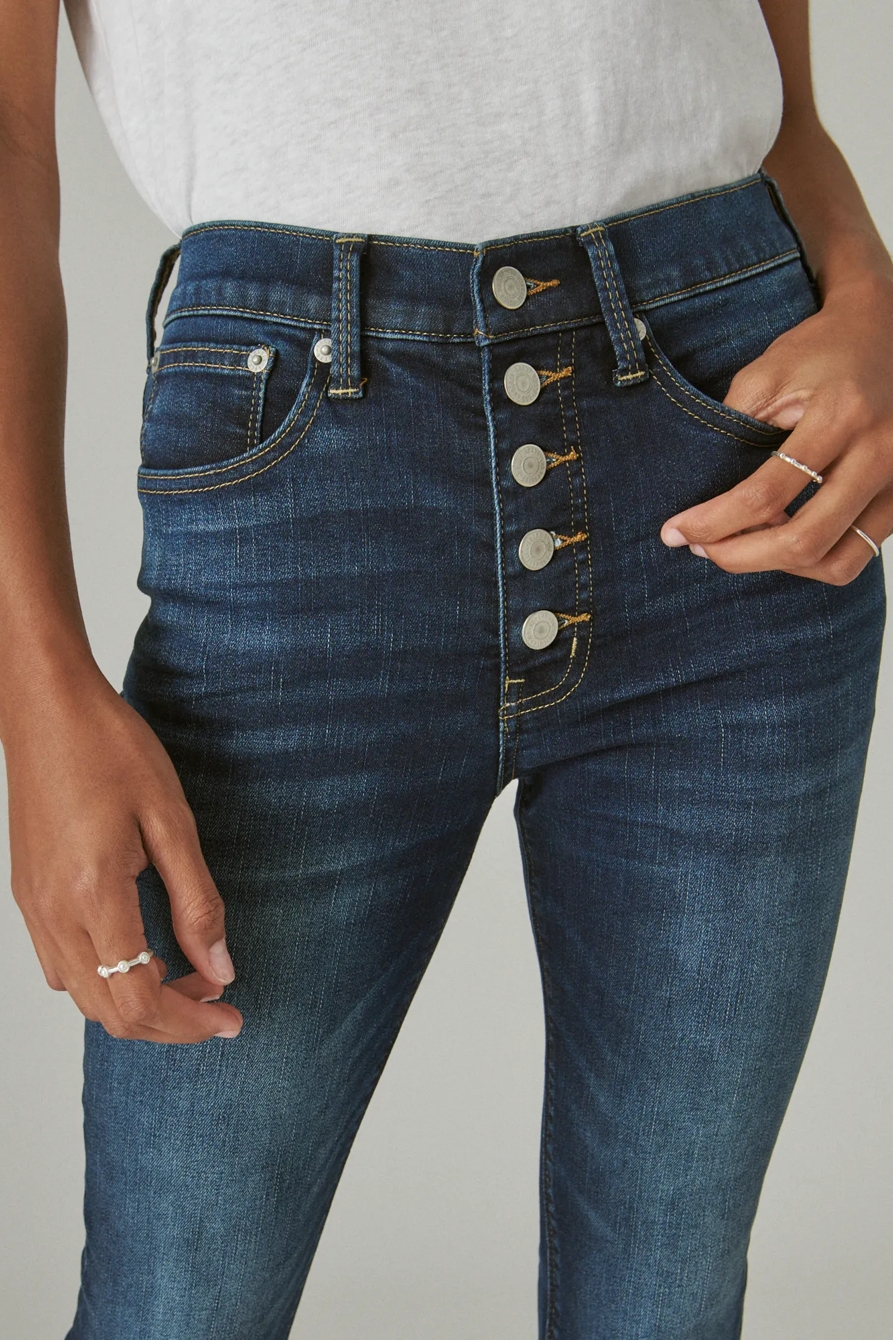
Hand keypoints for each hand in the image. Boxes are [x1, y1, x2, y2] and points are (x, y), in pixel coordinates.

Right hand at [5, 670, 242, 1042]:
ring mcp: (35, 909)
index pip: (141, 999)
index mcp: (93, 896)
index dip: (191, 1022)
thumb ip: (197, 902)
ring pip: (84, 997)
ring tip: (191, 980)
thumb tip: (220, 969)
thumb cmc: (111, 749)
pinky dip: (106, 982)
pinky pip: (62, 967)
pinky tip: (143, 956)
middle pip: (110, 1014)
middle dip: (170, 1023)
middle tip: (221, 1005)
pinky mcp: (29, 897)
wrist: (47, 709)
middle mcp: (54, 915)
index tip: (232, 1017)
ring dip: (138, 1006)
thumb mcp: (171, 820)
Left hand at [660, 273, 892, 582]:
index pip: (766, 494)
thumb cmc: (822, 351)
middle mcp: (880, 453)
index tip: (674, 531)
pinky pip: (855, 556)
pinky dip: (811, 562)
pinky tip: (777, 540)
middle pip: (803, 541)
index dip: (712, 523)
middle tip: (699, 549)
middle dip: (739, 557)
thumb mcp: (768, 373)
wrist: (886, 332)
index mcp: (841, 415)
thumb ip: (734, 428)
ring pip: (834, 563)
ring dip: (777, 567)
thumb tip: (701, 499)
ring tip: (737, 546)